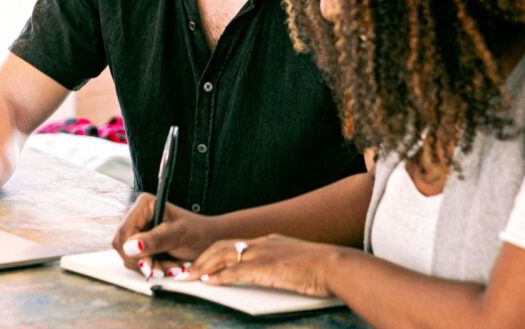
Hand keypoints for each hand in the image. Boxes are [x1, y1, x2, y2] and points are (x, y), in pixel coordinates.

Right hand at [112, 193, 219, 277]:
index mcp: (144, 205)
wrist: (209, 241)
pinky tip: (166, 266)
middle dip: (143, 261)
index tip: (149, 264)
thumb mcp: (178, 235)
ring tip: (171, 266)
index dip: (133, 251)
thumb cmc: (198, 233)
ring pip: (128, 256)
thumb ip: (155, 240)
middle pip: (122, 246)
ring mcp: (138, 230)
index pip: (124, 232)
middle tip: (163, 269)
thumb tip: (130, 246)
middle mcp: (137, 216)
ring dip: (150, 266)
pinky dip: (151, 268)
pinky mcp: (141, 244)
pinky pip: (136, 261)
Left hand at [189, 234, 337, 297]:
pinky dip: (219, 276)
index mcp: (269, 241)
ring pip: (224, 256)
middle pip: (223, 246)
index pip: (234, 244)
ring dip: (204, 267)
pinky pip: (235, 271)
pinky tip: (209, 282)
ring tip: (190, 277)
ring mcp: (263, 254)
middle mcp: (263, 243)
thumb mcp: (296, 262)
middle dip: (203, 259)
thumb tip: (272, 274)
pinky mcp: (266, 268)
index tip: (203, 263)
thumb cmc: (322, 268)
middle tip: (188, 271)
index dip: (215, 253)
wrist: (335, 265)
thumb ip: (280, 265)